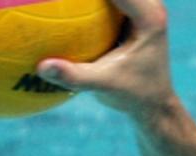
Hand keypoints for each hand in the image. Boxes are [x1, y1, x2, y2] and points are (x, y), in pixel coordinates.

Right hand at [36, 0, 174, 122]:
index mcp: (149, 17)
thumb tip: (42, 67)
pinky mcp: (136, 11)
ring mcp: (145, 6)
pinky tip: (66, 3)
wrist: (154, 104)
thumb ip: (74, 76)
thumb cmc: (133, 96)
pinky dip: (91, 1)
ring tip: (59, 0)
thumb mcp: (104, 86)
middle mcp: (151, 6)